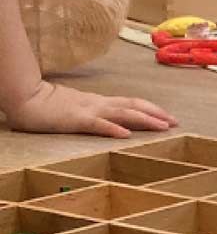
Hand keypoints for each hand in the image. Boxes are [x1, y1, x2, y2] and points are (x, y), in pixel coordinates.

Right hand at [4, 81, 175, 137]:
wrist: (24, 97)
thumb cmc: (47, 104)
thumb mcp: (77, 108)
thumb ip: (94, 113)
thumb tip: (113, 122)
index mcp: (99, 102)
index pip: (131, 103)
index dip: (152, 109)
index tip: (169, 117)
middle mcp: (98, 104)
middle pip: (133, 106)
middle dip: (157, 114)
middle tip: (176, 123)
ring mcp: (87, 110)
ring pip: (122, 113)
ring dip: (145, 120)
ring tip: (163, 127)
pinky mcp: (75, 120)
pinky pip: (97, 124)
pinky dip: (113, 129)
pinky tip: (126, 136)